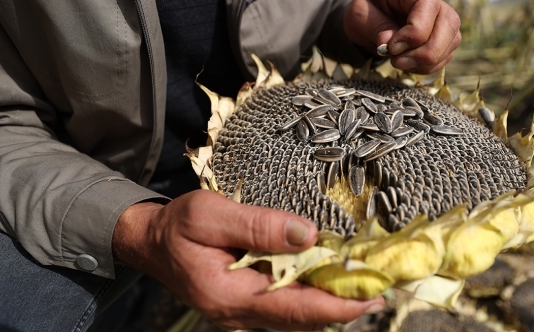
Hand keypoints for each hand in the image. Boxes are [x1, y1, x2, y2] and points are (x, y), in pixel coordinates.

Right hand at [112, 190, 383, 330]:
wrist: (151, 242)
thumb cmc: (178, 226)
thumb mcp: (211, 215)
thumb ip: (258, 226)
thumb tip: (307, 234)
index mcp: (229, 295)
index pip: (294, 307)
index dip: (337, 304)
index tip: (372, 296)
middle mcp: (240, 313)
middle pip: (302, 317)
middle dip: (345, 306)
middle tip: (382, 289)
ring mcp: (243, 312)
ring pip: (298, 315)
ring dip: (333, 302)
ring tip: (367, 285)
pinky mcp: (247, 304)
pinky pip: (288, 306)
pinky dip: (314, 296)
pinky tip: (332, 281)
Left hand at [344, 0, 461, 73]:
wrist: (366, 21)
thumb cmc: (362, 13)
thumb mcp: (358, 17)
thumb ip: (375, 27)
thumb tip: (392, 45)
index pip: (426, 5)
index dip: (415, 32)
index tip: (392, 48)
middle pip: (449, 23)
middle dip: (425, 52)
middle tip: (397, 61)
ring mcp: (439, 16)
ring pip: (452, 40)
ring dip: (426, 61)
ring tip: (399, 63)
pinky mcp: (442, 35)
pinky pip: (446, 54)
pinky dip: (428, 66)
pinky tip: (408, 64)